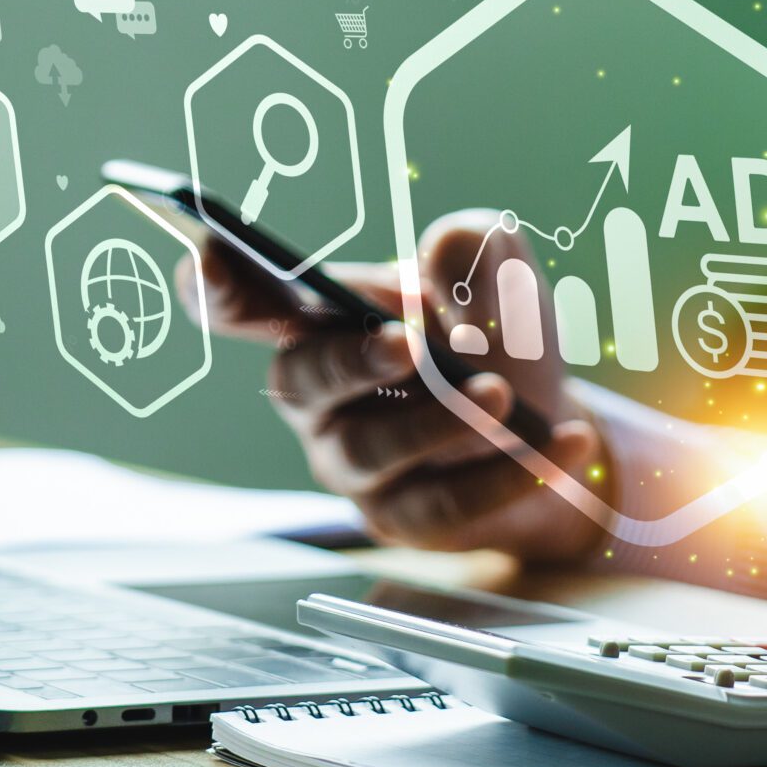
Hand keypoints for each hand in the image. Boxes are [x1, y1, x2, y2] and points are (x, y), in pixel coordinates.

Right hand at [184, 213, 605, 559]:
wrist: (550, 421)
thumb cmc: (498, 337)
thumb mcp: (499, 277)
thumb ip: (470, 249)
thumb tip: (440, 259)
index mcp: (322, 322)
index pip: (248, 303)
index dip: (218, 287)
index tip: (206, 265)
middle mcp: (320, 397)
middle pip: (305, 378)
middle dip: (353, 358)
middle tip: (412, 342)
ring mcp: (353, 463)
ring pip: (373, 448)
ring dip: (439, 421)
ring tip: (500, 395)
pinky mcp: (402, 518)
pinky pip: (441, 504)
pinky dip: (507, 474)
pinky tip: (560, 444)